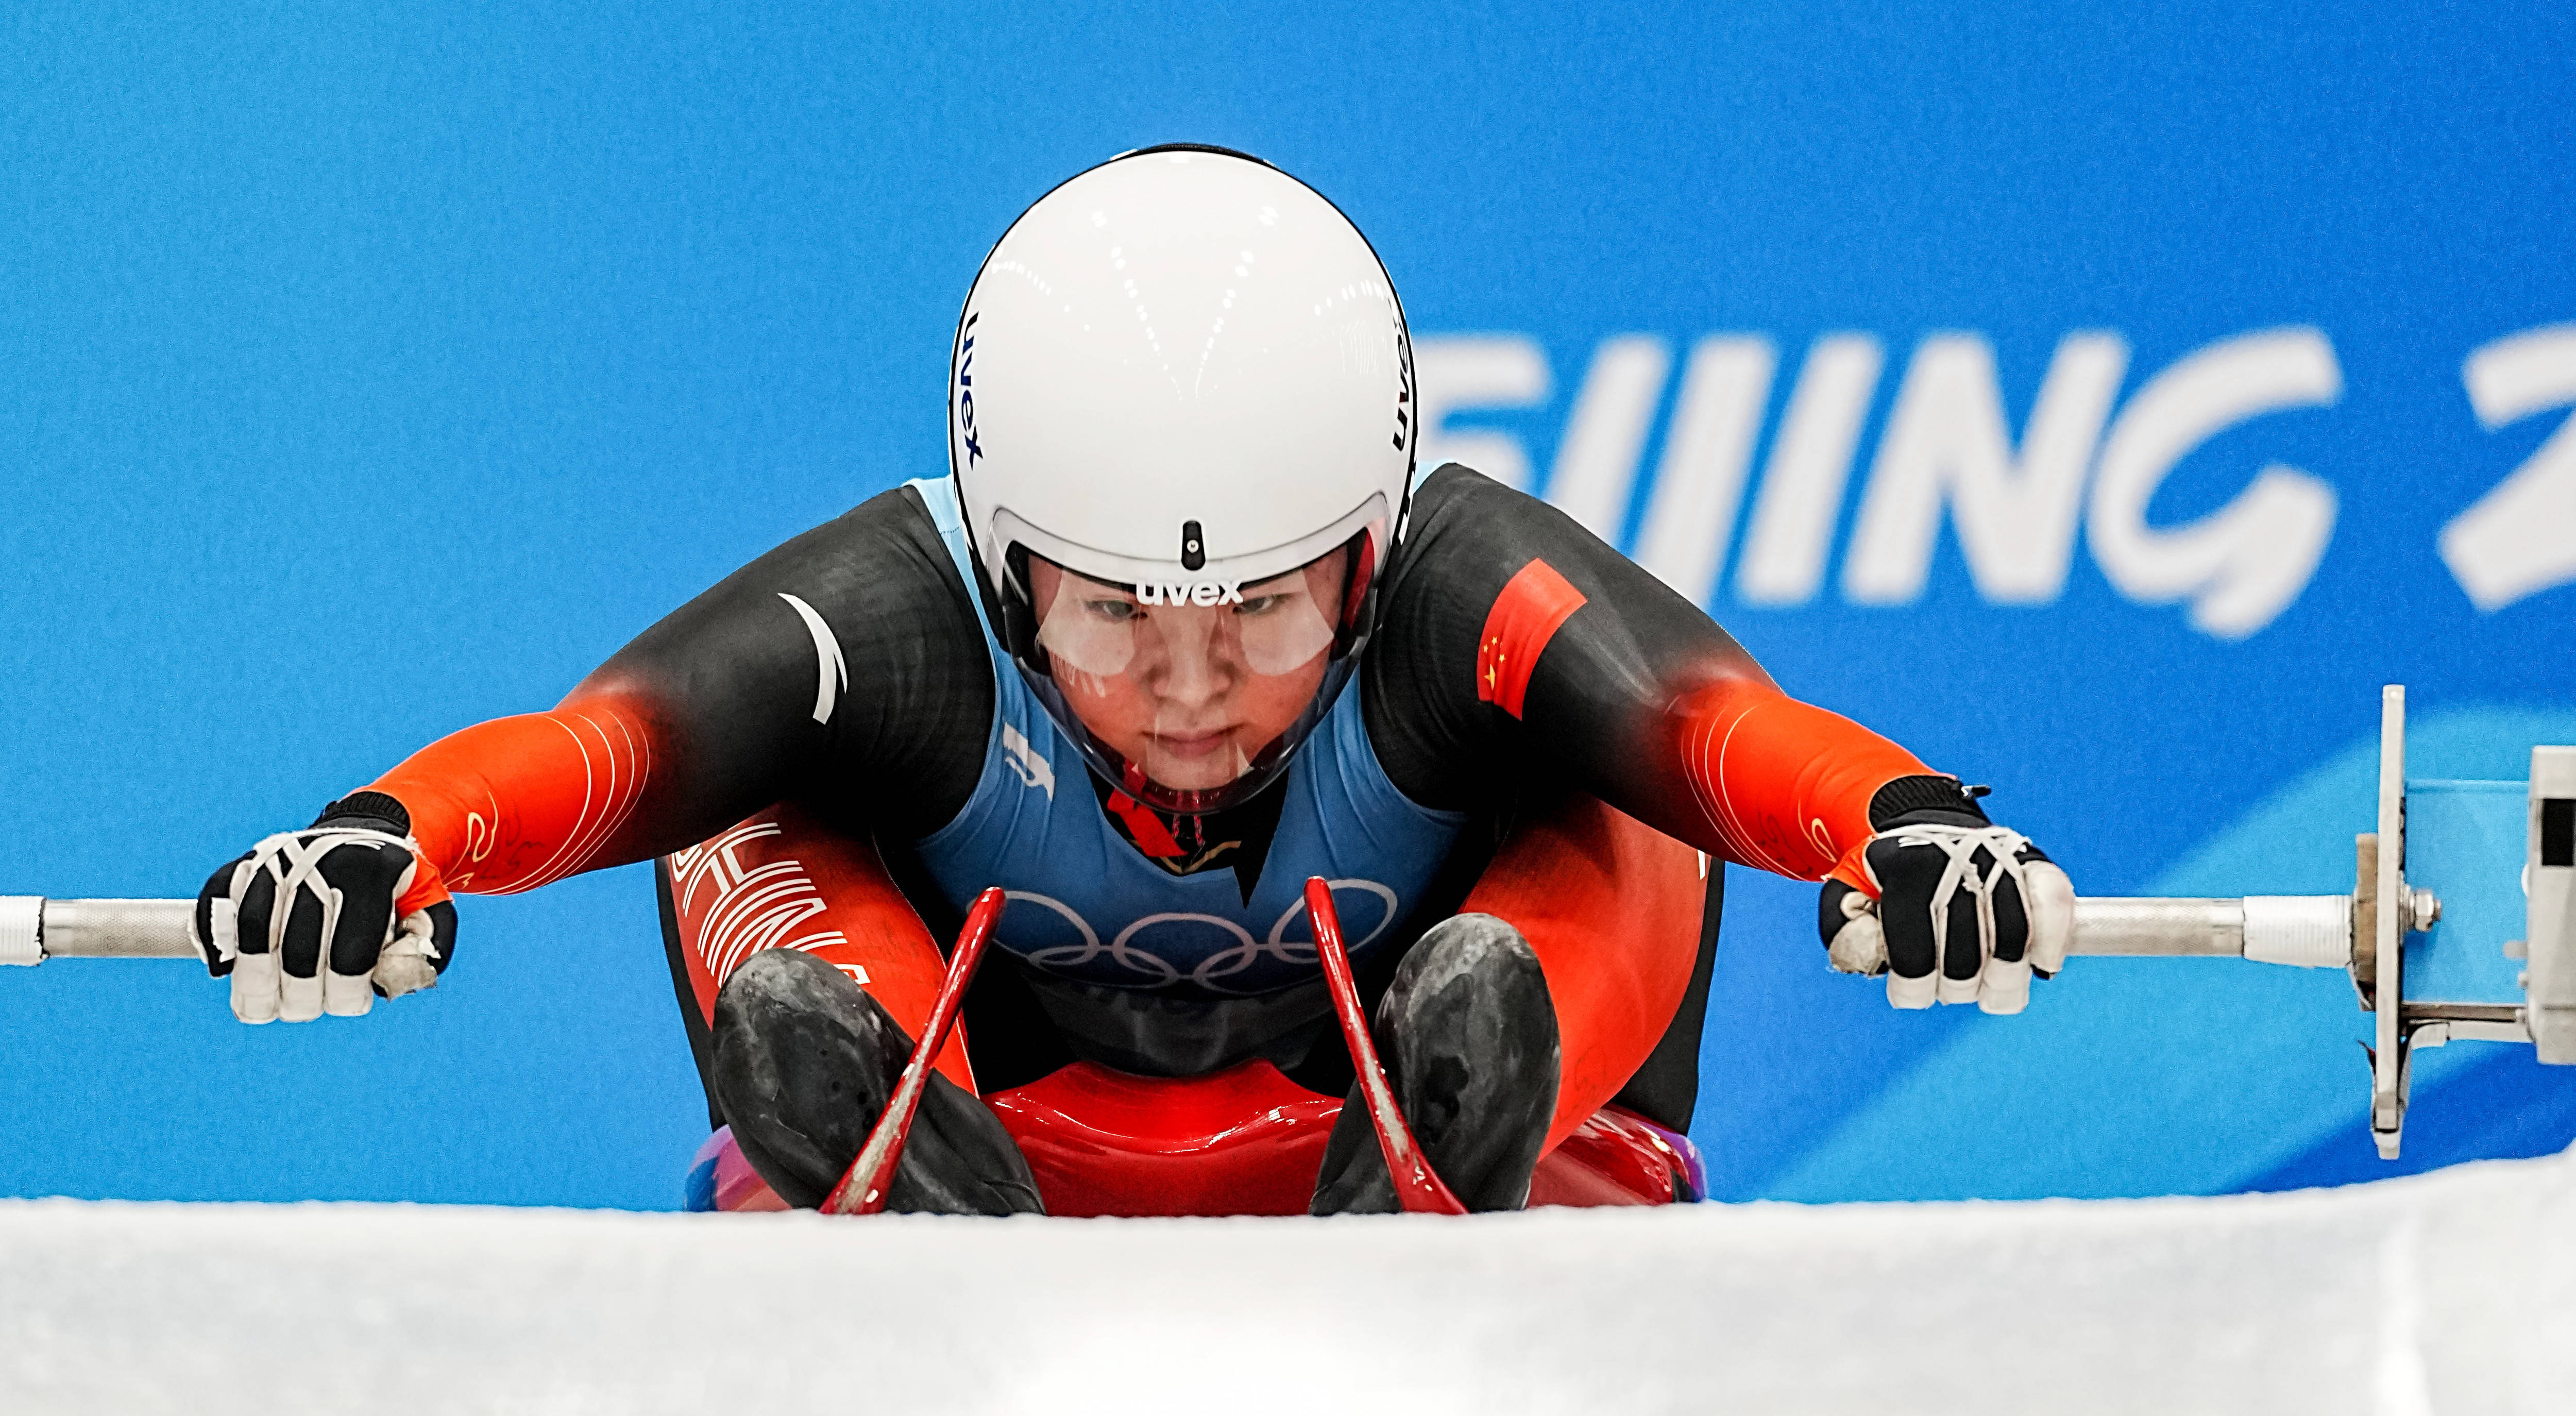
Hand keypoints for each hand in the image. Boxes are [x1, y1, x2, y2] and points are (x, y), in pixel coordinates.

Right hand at [190, 791, 455, 1023]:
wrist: (364, 833)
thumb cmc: (397, 884)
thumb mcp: (431, 906)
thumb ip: (431, 945)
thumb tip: (394, 984)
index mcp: (369, 875)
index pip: (350, 952)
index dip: (346, 992)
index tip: (348, 1004)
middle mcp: (321, 863)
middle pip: (297, 948)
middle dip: (299, 995)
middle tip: (301, 1011)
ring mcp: (280, 859)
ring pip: (253, 929)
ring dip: (252, 980)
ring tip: (258, 1009)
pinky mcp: (249, 861)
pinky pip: (218, 898)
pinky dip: (214, 936)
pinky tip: (223, 971)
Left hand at [1818, 776, 2072, 1014]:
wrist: (1923, 825)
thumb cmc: (1885, 875)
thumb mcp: (1845, 894)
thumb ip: (1842, 930)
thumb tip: (1869, 959)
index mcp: (1905, 869)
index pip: (1915, 955)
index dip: (1913, 989)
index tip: (1910, 993)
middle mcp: (1955, 860)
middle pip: (1966, 958)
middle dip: (1955, 988)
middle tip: (1949, 989)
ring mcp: (1998, 858)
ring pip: (2014, 940)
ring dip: (2005, 983)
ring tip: (1994, 994)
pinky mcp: (2034, 861)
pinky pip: (2054, 903)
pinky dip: (2052, 942)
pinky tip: (2041, 966)